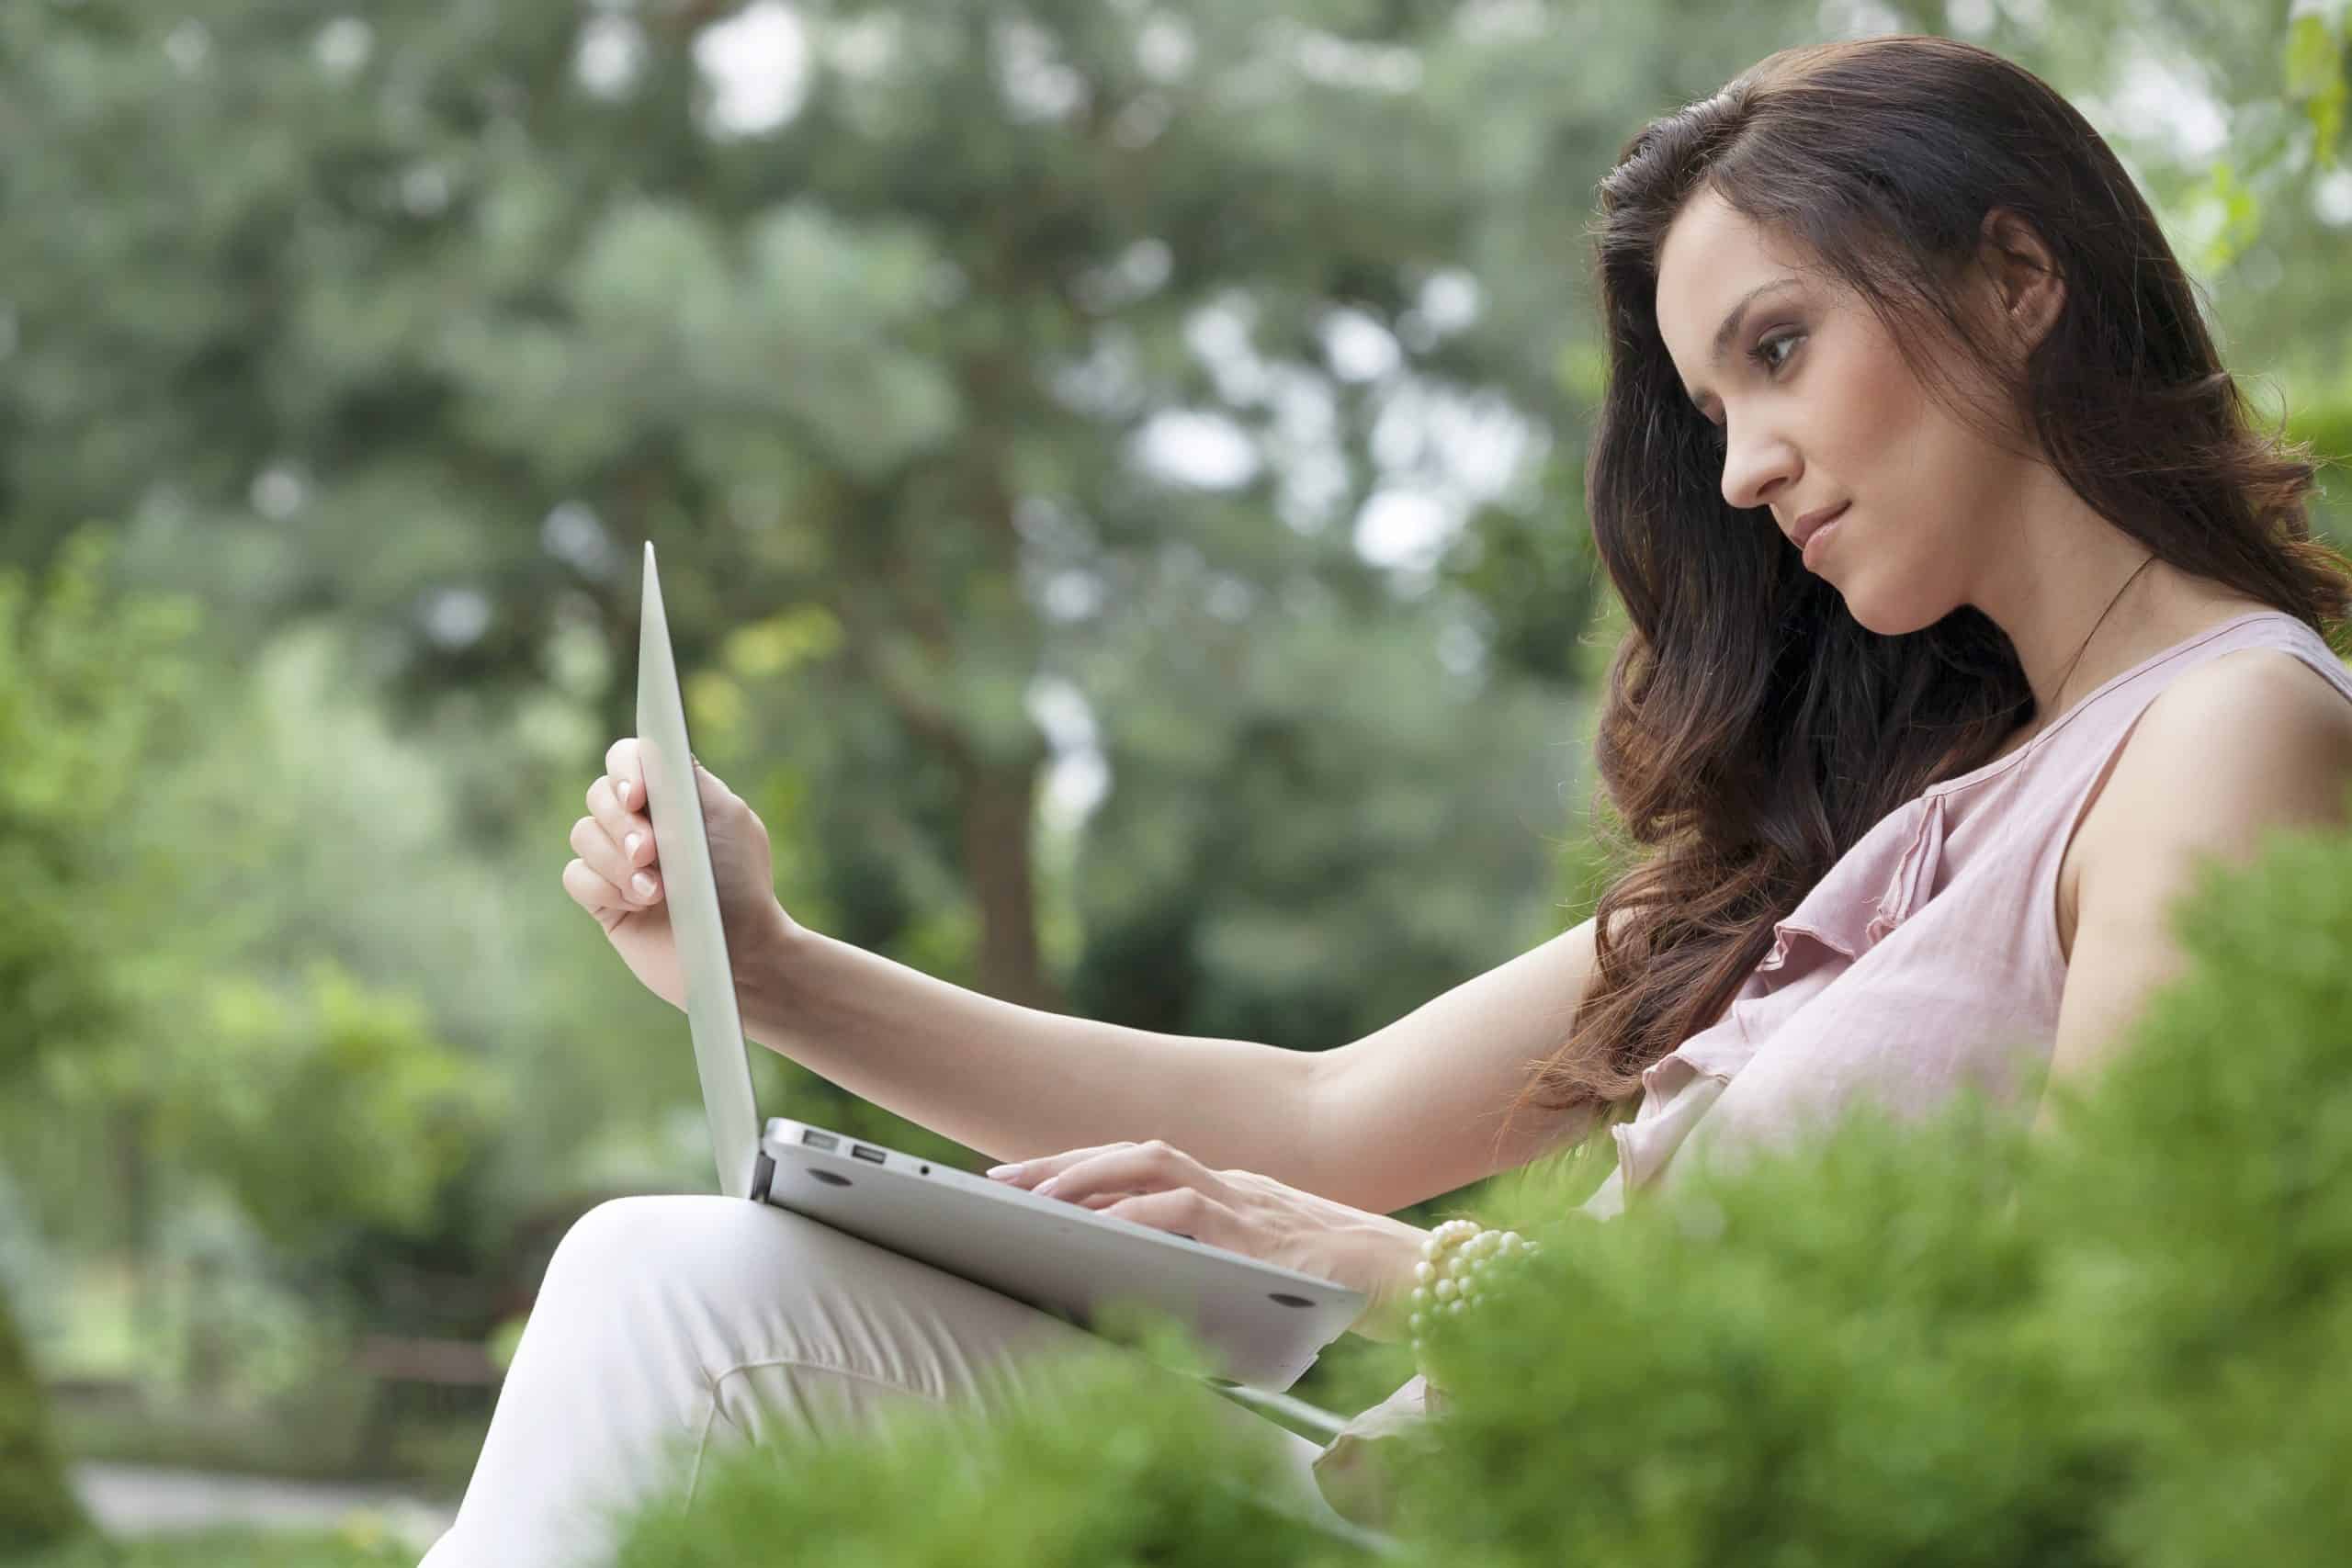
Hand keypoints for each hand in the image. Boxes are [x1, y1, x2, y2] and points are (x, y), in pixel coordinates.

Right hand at [561, 737, 796, 1011]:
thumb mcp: (726, 819)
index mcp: (671, 795)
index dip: (625, 770)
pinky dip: (604, 887)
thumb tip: (654, 749)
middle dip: (622, 823)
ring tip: (654, 890)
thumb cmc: (740, 884)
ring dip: (616, 861)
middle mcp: (640, 822)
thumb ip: (690, 779)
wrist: (739, 953)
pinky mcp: (603, 899)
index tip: (638, 796)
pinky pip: (575, 875)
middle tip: (650, 852)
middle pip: (599, 794)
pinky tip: (637, 905)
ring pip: (582, 833)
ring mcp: (617, 860)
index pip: (628, 758)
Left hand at [986, 1139, 1429, 1341]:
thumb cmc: (1359, 1292)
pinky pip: (1185, 1213)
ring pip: (1150, 1167)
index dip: (1082, 1170)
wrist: (1431, 1282)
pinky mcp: (1262, 1233)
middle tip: (999, 1181)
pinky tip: (1096, 1231)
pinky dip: (1135, 1218)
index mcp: (1236, 1196)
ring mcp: (1248, 1203)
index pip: (1145, 1168)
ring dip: (1084, 1180)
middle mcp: (1235, 1187)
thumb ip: (1224, 1279)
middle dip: (1060, 1164)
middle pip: (1133, 1154)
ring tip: (1032, 1201)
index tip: (1027, 1183)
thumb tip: (1162, 1308)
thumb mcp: (1276, 1280)